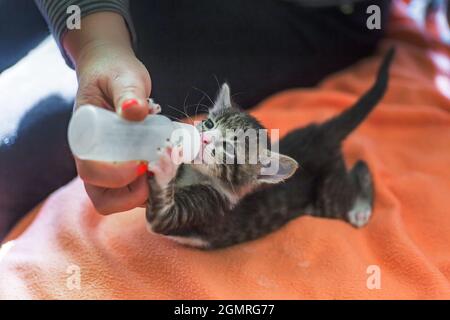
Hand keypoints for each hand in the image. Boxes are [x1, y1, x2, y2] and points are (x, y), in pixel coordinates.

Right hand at [64, 12, 151, 213]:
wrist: (113, 73)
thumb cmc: (114, 73)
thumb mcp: (123, 76)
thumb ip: (128, 91)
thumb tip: (135, 110)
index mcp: (84, 138)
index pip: (91, 172)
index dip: (117, 176)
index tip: (143, 162)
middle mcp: (92, 159)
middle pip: (103, 198)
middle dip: (132, 195)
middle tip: (156, 173)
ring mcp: (107, 167)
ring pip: (120, 200)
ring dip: (145, 193)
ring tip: (164, 167)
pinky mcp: (124, 169)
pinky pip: (135, 191)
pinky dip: (152, 186)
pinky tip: (165, 164)